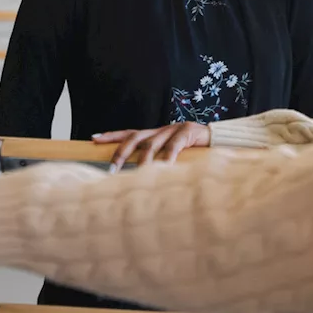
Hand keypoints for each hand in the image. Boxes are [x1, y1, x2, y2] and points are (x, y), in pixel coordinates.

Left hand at [93, 122, 209, 171]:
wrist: (220, 138)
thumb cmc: (194, 151)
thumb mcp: (173, 156)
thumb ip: (158, 164)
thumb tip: (141, 183)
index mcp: (156, 134)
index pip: (129, 133)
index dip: (111, 135)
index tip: (93, 139)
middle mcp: (161, 129)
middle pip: (135, 138)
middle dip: (121, 153)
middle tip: (111, 170)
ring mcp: (174, 129)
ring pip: (152, 144)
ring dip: (142, 161)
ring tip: (136, 175)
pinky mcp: (187, 132)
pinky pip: (174, 147)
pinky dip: (166, 159)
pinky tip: (162, 169)